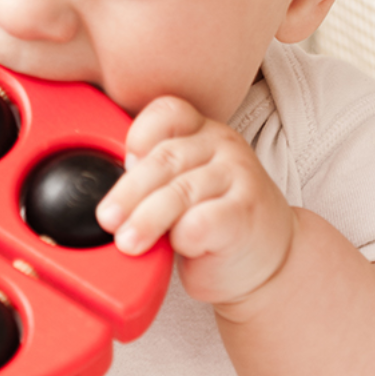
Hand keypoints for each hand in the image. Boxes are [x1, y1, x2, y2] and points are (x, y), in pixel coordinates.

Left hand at [95, 96, 296, 307]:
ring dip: (146, 220)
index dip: (139, 136)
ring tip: (127, 242)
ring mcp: (240, 177)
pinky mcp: (245, 214)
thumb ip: (153, 178)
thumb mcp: (181, 188)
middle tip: (107, 219)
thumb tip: (107, 197)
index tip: (124, 165)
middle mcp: (224, 145)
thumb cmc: (215, 224)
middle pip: (165, 158)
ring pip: (180, 192)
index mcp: (202, 131)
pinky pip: (201, 222)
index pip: (167, 113)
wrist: (268, 262)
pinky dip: (182, 238)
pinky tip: (181, 248)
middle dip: (128, 192)